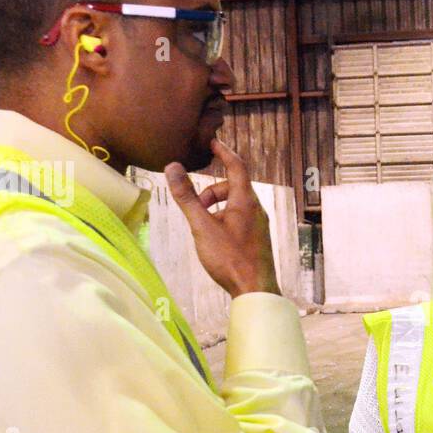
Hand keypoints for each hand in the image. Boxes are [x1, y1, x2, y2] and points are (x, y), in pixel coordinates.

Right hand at [165, 139, 279, 296]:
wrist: (255, 290)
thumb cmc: (230, 259)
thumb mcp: (202, 226)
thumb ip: (187, 197)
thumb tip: (173, 167)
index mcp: (245, 201)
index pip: (236, 166)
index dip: (224, 152)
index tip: (212, 143)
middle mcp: (256, 209)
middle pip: (234, 186)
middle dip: (212, 189)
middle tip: (196, 205)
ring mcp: (259, 225)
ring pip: (236, 204)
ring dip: (217, 206)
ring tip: (203, 224)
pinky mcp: (257, 239)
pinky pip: (240, 218)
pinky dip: (224, 218)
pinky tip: (215, 237)